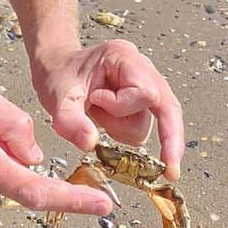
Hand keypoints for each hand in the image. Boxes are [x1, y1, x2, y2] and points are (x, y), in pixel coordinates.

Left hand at [32, 39, 183, 180]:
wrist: (55, 69)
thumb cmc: (58, 74)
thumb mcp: (58, 96)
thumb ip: (72, 120)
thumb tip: (90, 143)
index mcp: (124, 57)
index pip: (146, 91)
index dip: (123, 107)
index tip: (95, 103)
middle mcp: (141, 68)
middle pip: (167, 107)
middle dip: (168, 138)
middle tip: (171, 170)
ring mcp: (143, 84)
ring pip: (151, 122)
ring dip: (122, 129)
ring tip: (96, 114)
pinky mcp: (140, 101)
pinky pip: (144, 126)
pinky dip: (125, 132)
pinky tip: (105, 121)